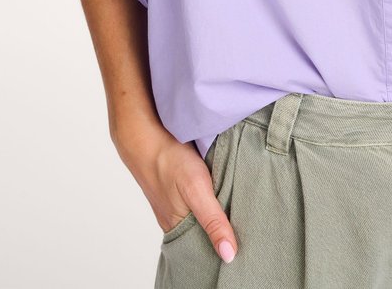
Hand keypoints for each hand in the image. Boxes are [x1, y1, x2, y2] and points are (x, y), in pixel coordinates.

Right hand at [111, 116, 237, 261]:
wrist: (144, 134)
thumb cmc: (169, 160)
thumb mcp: (197, 190)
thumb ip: (213, 220)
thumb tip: (229, 255)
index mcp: (177, 228)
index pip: (206, 249)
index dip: (225, 247)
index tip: (246, 243)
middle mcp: (174, 220)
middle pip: (203, 233)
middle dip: (222, 230)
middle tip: (246, 223)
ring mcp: (173, 203)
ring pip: (200, 216)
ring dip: (215, 213)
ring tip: (235, 208)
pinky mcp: (176, 188)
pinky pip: (195, 201)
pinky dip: (207, 198)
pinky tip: (217, 191)